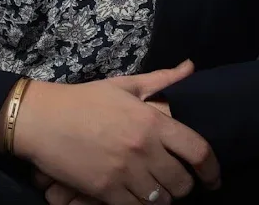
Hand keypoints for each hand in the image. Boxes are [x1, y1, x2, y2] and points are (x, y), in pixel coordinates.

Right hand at [14, 59, 220, 203]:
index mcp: (150, 121)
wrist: (43, 119)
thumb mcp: (124, 85)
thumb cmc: (85, 99)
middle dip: (185, 185)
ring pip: (163, 200)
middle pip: (183, 182)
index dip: (213, 168)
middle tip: (177, 180)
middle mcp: (143, 149)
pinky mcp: (106, 192)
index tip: (214, 177)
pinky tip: (138, 197)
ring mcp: (125, 173)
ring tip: (156, 188)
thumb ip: (161, 80)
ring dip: (164, 197)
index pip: (197, 150)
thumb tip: (190, 67)